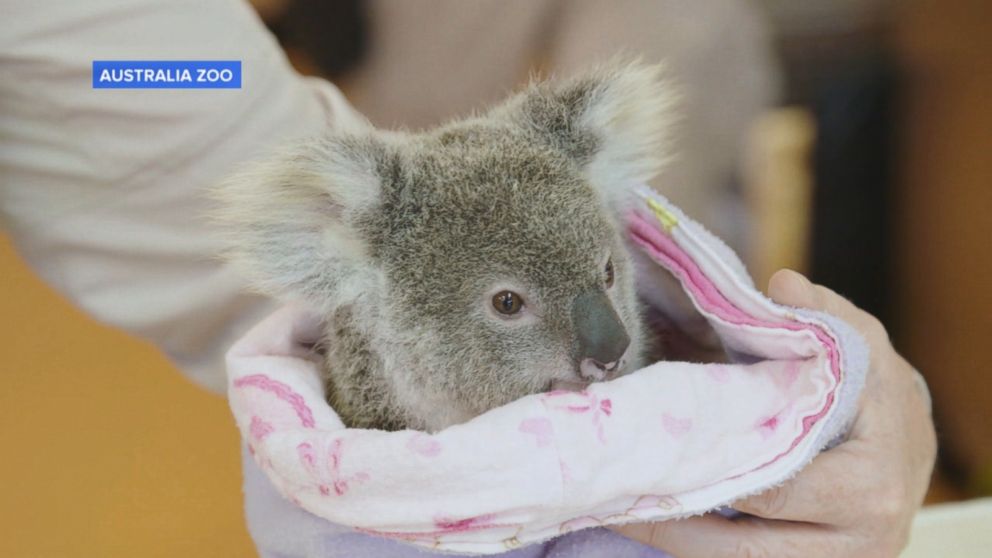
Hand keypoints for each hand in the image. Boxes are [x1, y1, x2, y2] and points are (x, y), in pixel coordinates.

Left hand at [614, 269, 936, 556]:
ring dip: (675, 539)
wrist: (909, 451)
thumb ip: (822, 315)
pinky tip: (648, 517)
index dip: (714, 469)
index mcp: (870, 486)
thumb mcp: (862, 346)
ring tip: (617, 509)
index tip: (654, 452)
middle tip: (615, 492)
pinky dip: (695, 542)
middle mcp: (856, 540)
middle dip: (677, 520)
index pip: (778, 488)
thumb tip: (781, 284)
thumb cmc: (881, 396)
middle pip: (747, 545)